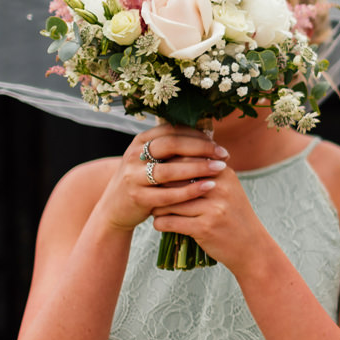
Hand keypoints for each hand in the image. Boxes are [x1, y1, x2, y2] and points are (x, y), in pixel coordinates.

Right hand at [94, 123, 225, 231]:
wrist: (116, 208)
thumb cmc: (144, 181)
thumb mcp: (153, 160)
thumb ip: (175, 149)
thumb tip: (210, 137)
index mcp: (141, 140)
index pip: (173, 130)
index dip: (198, 136)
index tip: (219, 145)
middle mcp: (134, 155)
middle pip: (171, 145)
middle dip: (201, 148)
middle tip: (224, 155)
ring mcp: (132, 176)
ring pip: (168, 170)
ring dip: (197, 168)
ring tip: (220, 168)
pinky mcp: (136, 197)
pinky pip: (167, 194)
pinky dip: (190, 190)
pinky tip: (208, 187)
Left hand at [150, 165, 273, 271]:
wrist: (252, 246)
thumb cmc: (234, 216)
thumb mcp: (227, 188)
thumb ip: (205, 173)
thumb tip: (169, 161)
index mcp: (223, 173)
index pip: (186, 160)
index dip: (166, 167)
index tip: (156, 175)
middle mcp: (219, 187)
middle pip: (174, 180)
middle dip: (158, 187)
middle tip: (151, 194)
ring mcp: (213, 208)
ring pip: (168, 202)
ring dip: (157, 207)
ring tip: (157, 210)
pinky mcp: (204, 228)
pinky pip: (168, 221)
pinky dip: (160, 223)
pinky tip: (162, 224)